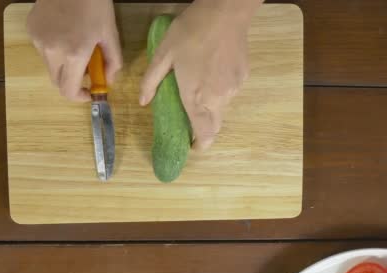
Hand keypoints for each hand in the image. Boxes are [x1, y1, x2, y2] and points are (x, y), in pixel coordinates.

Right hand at [27, 0, 121, 101]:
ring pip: (50, 66)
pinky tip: (64, 31)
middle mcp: (51, 51)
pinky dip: (54, 49)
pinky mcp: (31, 30)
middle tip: (86, 68)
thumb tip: (108, 81)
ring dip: (63, 65)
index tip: (89, 91)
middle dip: (72, 81)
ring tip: (76, 44)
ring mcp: (38, 40)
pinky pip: (43, 49)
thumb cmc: (95, 4)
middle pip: (57, 81)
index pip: (68, 91)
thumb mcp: (110, 33)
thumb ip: (113, 62)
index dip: (79, 97)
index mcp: (73, 54)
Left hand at [139, 0, 260, 149]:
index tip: (191, 145)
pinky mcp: (243, 78)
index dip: (199, 145)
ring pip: (222, 108)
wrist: (225, 12)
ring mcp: (234, 89)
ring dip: (211, 107)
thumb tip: (143, 102)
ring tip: (199, 88)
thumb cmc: (190, 32)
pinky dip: (220, 91)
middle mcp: (218, 99)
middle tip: (192, 122)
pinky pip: (230, 92)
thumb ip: (152, 81)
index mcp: (196, 97)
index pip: (204, 134)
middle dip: (204, 129)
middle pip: (215, 126)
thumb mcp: (163, 54)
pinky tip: (211, 72)